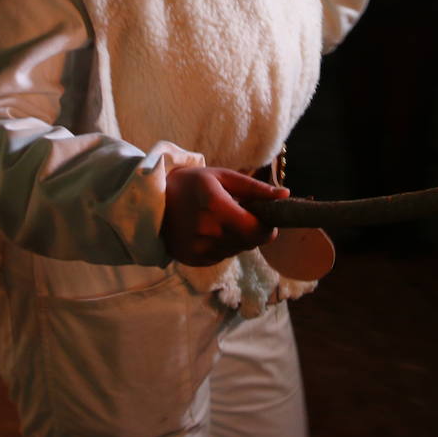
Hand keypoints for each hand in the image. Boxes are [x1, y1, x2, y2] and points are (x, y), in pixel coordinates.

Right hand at [161, 166, 287, 265]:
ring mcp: (199, 249)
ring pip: (237, 250)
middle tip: (243, 215)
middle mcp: (208, 232)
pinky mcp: (194, 260)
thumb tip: (285, 195)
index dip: (268, 226)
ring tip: (221, 220)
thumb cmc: (191, 183)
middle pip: (250, 242)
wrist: (152, 202)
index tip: (266, 217)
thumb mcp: (222, 176)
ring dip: (237, 238)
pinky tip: (210, 230)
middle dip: (253, 230)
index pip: (257, 230)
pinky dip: (223, 245)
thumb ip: (254, 188)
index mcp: (216, 207)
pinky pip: (222, 256)